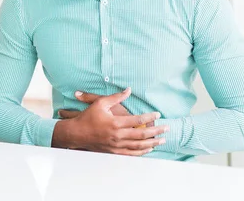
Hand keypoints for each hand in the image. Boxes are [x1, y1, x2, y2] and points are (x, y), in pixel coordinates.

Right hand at [51, 88, 167, 155]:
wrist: (76, 134)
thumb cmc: (88, 117)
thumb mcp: (100, 103)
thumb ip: (116, 97)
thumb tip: (129, 90)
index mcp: (115, 123)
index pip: (137, 120)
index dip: (149, 117)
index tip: (157, 114)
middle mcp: (117, 136)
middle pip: (142, 135)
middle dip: (156, 131)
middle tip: (167, 128)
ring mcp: (116, 145)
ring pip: (138, 146)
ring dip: (152, 143)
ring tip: (162, 140)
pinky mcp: (114, 151)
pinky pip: (131, 153)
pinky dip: (142, 151)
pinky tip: (149, 149)